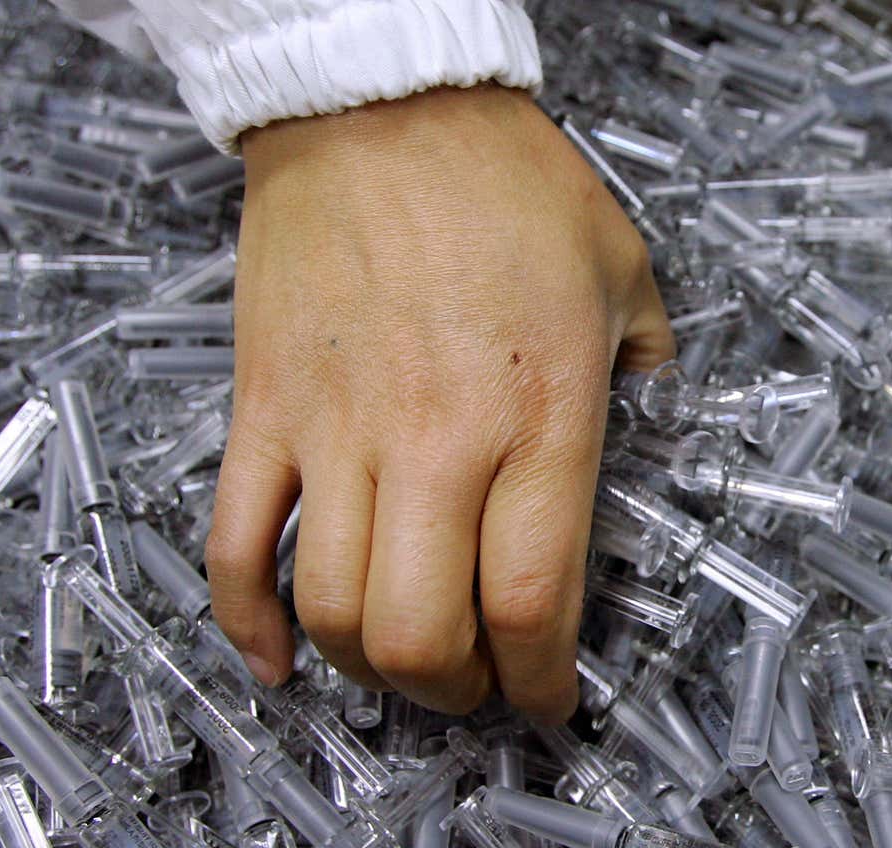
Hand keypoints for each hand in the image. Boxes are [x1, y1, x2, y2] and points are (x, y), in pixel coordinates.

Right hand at [206, 84, 673, 720]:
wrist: (380, 104)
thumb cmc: (503, 178)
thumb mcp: (624, 271)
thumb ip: (650, 366)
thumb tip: (655, 420)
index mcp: (538, 417)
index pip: (535, 600)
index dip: (542, 680)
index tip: (550, 699)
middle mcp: (435, 441)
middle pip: (425, 633)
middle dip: (458, 690)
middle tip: (479, 685)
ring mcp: (337, 430)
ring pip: (334, 607)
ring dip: (370, 667)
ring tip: (402, 664)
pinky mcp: (267, 409)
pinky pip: (237, 543)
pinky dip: (248, 620)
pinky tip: (277, 659)